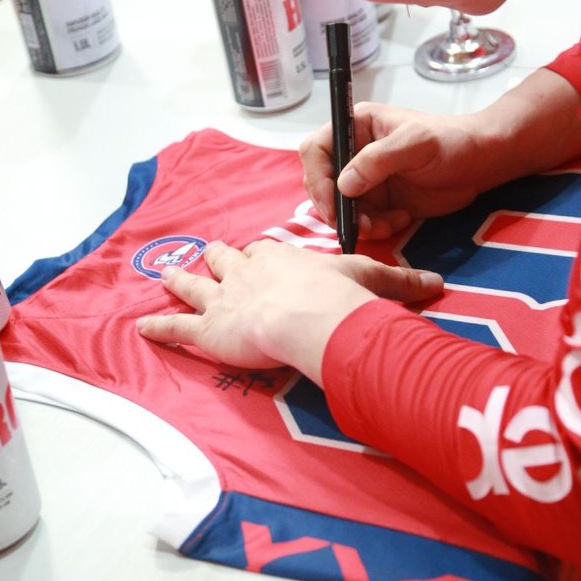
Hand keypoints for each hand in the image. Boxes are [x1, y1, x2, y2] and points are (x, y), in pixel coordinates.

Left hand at [136, 239, 442, 383]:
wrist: (308, 316)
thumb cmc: (337, 295)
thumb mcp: (372, 280)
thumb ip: (402, 281)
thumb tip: (438, 284)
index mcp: (282, 257)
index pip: (267, 250)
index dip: (261, 254)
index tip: (258, 254)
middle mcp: (247, 271)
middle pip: (226, 258)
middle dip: (217, 257)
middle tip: (209, 253)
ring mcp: (223, 299)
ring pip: (194, 284)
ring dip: (179, 280)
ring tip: (164, 275)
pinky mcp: (207, 330)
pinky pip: (177, 327)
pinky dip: (159, 327)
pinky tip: (141, 328)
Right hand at [300, 102, 491, 238]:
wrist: (480, 163)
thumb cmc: (451, 142)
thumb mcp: (416, 143)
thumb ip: (378, 159)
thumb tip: (344, 185)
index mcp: (356, 127)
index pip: (316, 150)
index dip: (317, 177)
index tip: (332, 202)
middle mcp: (354, 153)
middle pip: (323, 183)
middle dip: (337, 208)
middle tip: (358, 225)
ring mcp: (365, 179)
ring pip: (341, 208)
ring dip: (358, 223)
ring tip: (387, 225)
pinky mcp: (379, 202)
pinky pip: (362, 221)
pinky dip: (377, 228)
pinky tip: (402, 219)